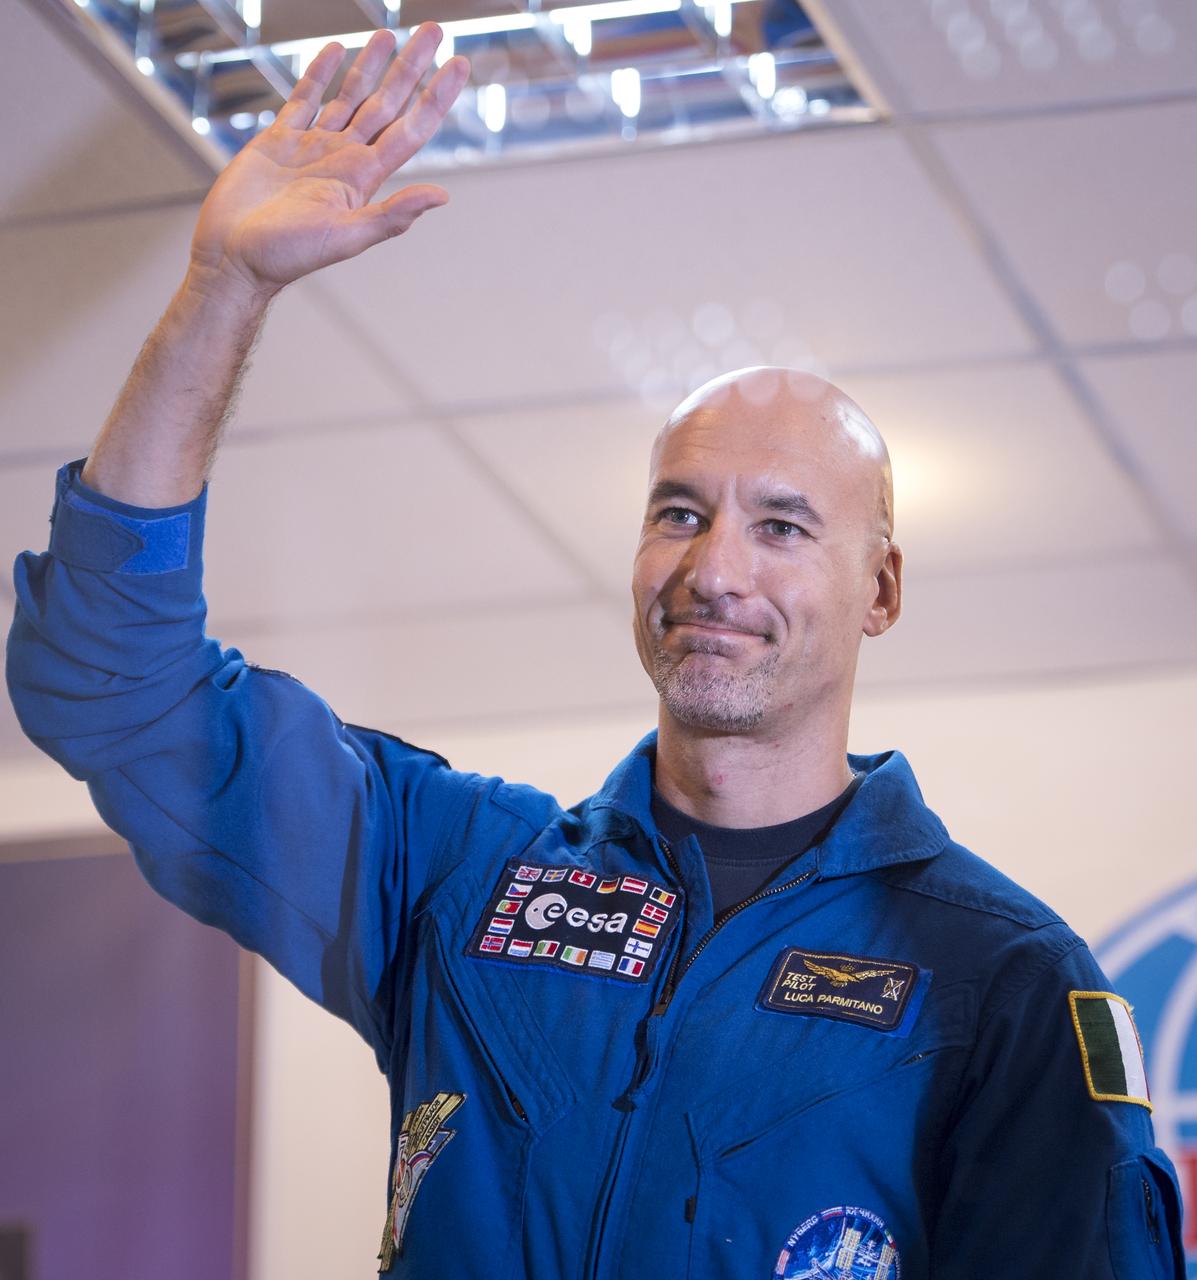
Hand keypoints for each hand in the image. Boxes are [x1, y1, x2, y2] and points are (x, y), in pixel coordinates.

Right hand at [188, 23, 469, 299]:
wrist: (232, 258)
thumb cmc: (286, 256)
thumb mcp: (346, 236)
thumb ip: (393, 215)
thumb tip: (442, 195)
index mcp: (364, 177)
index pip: (411, 127)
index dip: (436, 96)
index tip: (459, 63)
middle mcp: (344, 157)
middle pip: (387, 102)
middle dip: (412, 67)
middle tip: (434, 30)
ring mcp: (312, 146)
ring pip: (350, 95)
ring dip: (372, 65)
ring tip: (391, 34)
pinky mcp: (278, 140)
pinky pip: (304, 98)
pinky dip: (320, 73)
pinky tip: (336, 51)